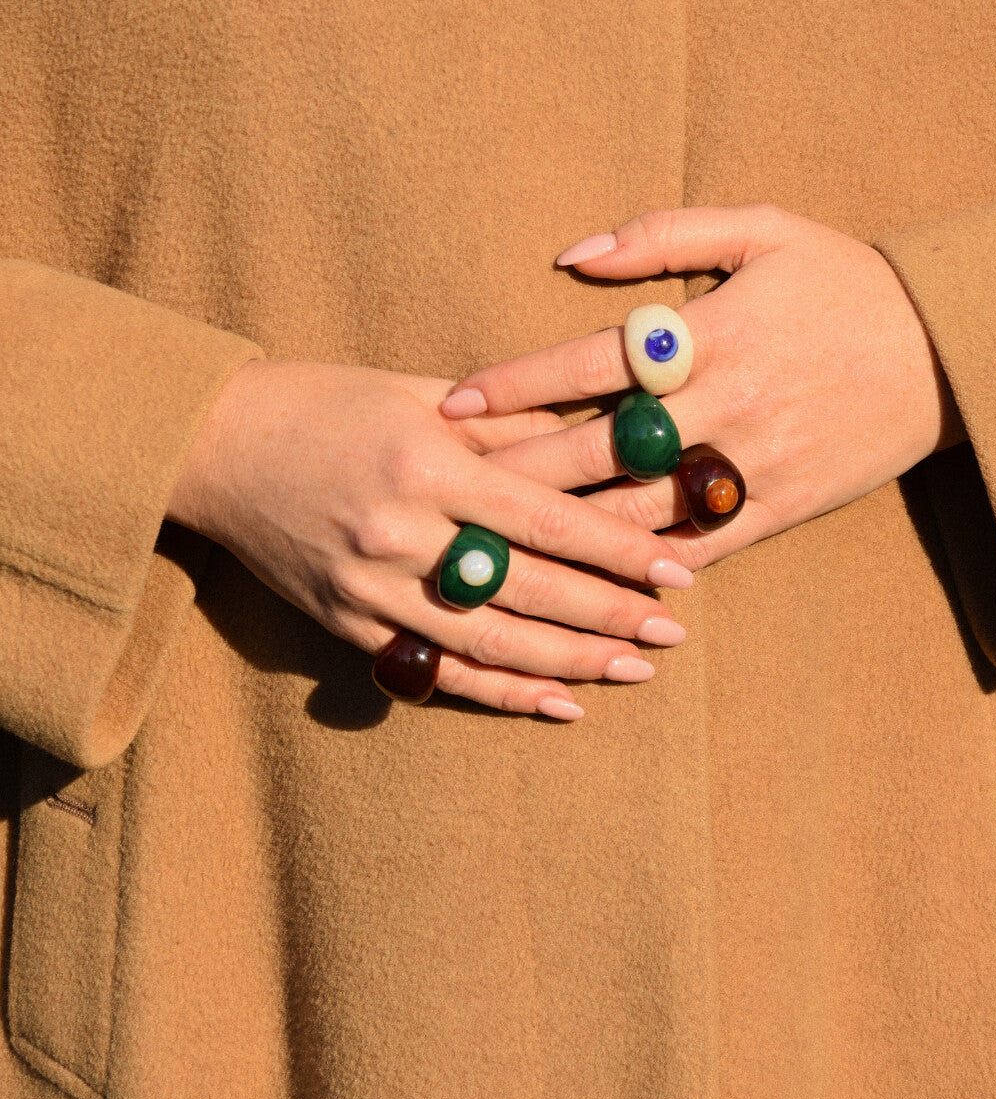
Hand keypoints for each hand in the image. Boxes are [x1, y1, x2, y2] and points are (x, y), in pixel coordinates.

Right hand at [166, 360, 693, 718]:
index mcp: (428, 463)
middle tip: (672, 633)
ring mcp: (371, 588)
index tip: (678, 571)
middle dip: (610, 615)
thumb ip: (509, 428)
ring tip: (632, 671)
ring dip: (570, 662)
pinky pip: (438, 670)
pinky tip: (558, 704)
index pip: (548, 521)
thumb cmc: (325, 403)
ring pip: (491, 642)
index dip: (619, 551)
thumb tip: (600, 441)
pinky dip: (502, 692)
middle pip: (530, 590)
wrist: (215, 446)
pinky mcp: (348, 624)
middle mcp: (402, 533)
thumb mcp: (420, 394)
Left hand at [441, 204, 966, 567]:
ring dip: (560, 531)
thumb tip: (570, 255)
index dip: (516, 384)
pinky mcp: (776, 510)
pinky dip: (635, 566)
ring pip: (636, 512)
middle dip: (514, 470)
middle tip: (445, 489)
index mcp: (712, 333)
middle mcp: (724, 405)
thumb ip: (661, 234)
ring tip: (495, 543)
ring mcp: (751, 466)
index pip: (590, 363)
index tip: (454, 404)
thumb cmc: (843, 281)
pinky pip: (693, 549)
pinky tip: (581, 580)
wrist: (947, 352)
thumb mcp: (762, 229)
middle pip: (597, 449)